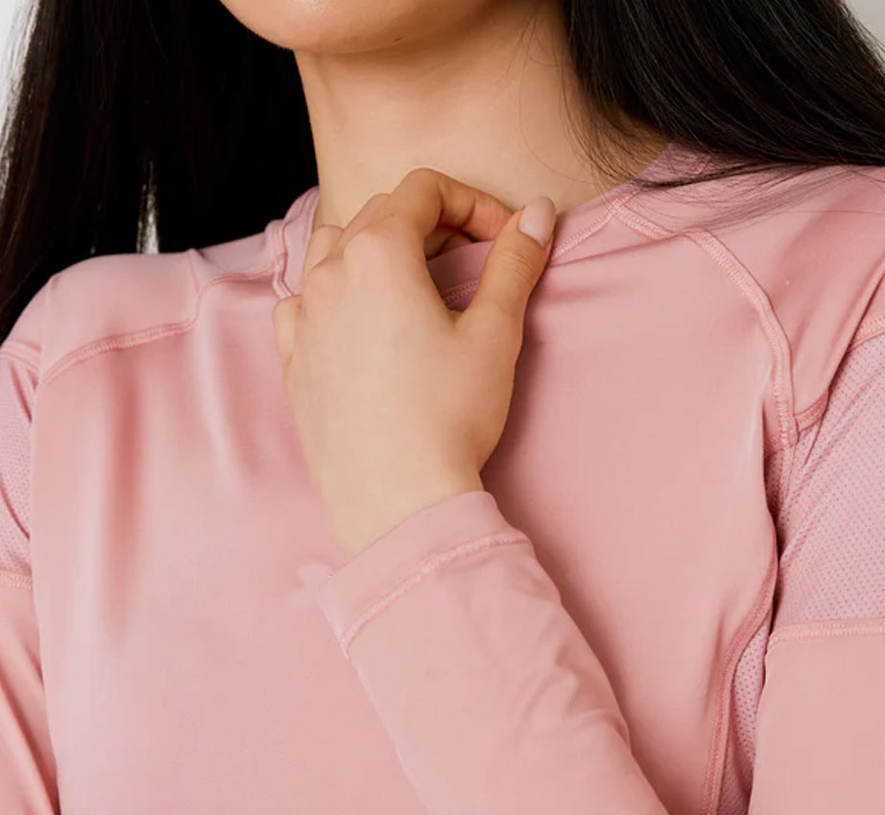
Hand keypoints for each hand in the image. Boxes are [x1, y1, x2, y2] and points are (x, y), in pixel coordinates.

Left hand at [272, 168, 556, 560]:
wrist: (396, 500)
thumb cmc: (449, 417)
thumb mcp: (495, 334)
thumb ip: (515, 263)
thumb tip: (538, 212)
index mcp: (378, 254)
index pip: (424, 189)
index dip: (473, 202)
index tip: (503, 239)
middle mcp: (329, 274)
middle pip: (380, 212)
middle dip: (433, 222)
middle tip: (473, 260)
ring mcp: (303, 318)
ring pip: (334, 249)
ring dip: (379, 248)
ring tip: (416, 284)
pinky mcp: (293, 361)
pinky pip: (304, 301)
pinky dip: (335, 292)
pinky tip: (360, 321)